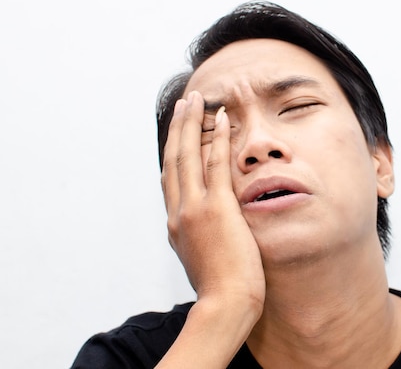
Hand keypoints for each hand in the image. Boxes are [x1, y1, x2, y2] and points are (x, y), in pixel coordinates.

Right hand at [161, 90, 264, 309]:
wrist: (225, 304)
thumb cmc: (220, 287)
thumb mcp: (200, 258)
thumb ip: (198, 237)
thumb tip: (203, 229)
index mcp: (175, 224)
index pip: (170, 178)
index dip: (173, 150)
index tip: (178, 132)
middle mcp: (179, 211)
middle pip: (174, 159)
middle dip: (178, 128)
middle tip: (184, 103)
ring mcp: (196, 209)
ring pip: (189, 156)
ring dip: (192, 124)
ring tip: (196, 100)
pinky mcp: (217, 209)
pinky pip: (216, 165)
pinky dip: (217, 139)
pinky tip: (221, 119)